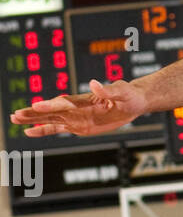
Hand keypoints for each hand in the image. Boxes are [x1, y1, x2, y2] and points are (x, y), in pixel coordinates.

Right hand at [12, 79, 148, 138]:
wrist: (132, 102)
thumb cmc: (128, 95)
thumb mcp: (122, 92)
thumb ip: (108, 91)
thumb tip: (93, 83)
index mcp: (85, 100)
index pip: (64, 102)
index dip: (51, 104)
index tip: (36, 106)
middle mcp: (75, 108)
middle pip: (50, 110)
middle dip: (33, 113)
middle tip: (16, 115)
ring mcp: (74, 117)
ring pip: (49, 118)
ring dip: (32, 119)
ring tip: (15, 119)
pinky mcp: (77, 125)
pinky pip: (56, 128)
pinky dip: (43, 130)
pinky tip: (29, 132)